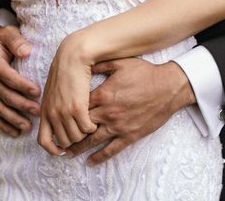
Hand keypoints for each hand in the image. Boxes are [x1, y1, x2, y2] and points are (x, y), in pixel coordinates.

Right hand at [0, 25, 40, 136]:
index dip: (23, 86)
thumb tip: (26, 51)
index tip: (37, 92)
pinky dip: (3, 126)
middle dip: (23, 105)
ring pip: (0, 109)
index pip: (10, 78)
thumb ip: (17, 41)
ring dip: (14, 119)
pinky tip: (15, 132)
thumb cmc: (0, 39)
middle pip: (6, 96)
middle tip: (38, 111)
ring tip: (28, 127)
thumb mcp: (8, 34)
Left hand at [38, 36, 97, 155]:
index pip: (43, 141)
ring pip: (76, 137)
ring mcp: (64, 112)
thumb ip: (51, 106)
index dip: (53, 150)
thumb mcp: (52, 90)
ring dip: (84, 134)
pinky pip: (87, 128)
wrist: (72, 56)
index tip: (62, 150)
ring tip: (89, 125)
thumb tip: (54, 118)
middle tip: (82, 132)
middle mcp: (53, 114)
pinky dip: (92, 127)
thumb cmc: (65, 70)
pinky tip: (94, 120)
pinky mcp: (78, 107)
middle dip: (74, 141)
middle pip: (64, 142)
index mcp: (45, 110)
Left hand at [67, 58, 193, 163]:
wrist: (168, 86)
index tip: (59, 114)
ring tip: (68, 152)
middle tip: (57, 137)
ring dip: (79, 147)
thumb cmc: (145, 73)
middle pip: (82, 125)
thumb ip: (101, 65)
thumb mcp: (121, 63)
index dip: (68, 110)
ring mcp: (118, 125)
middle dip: (69, 131)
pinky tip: (90, 161)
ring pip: (93, 140)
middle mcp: (108, 112)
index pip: (79, 105)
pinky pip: (111, 149)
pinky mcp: (129, 135)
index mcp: (103, 94)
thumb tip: (86, 64)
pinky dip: (99, 157)